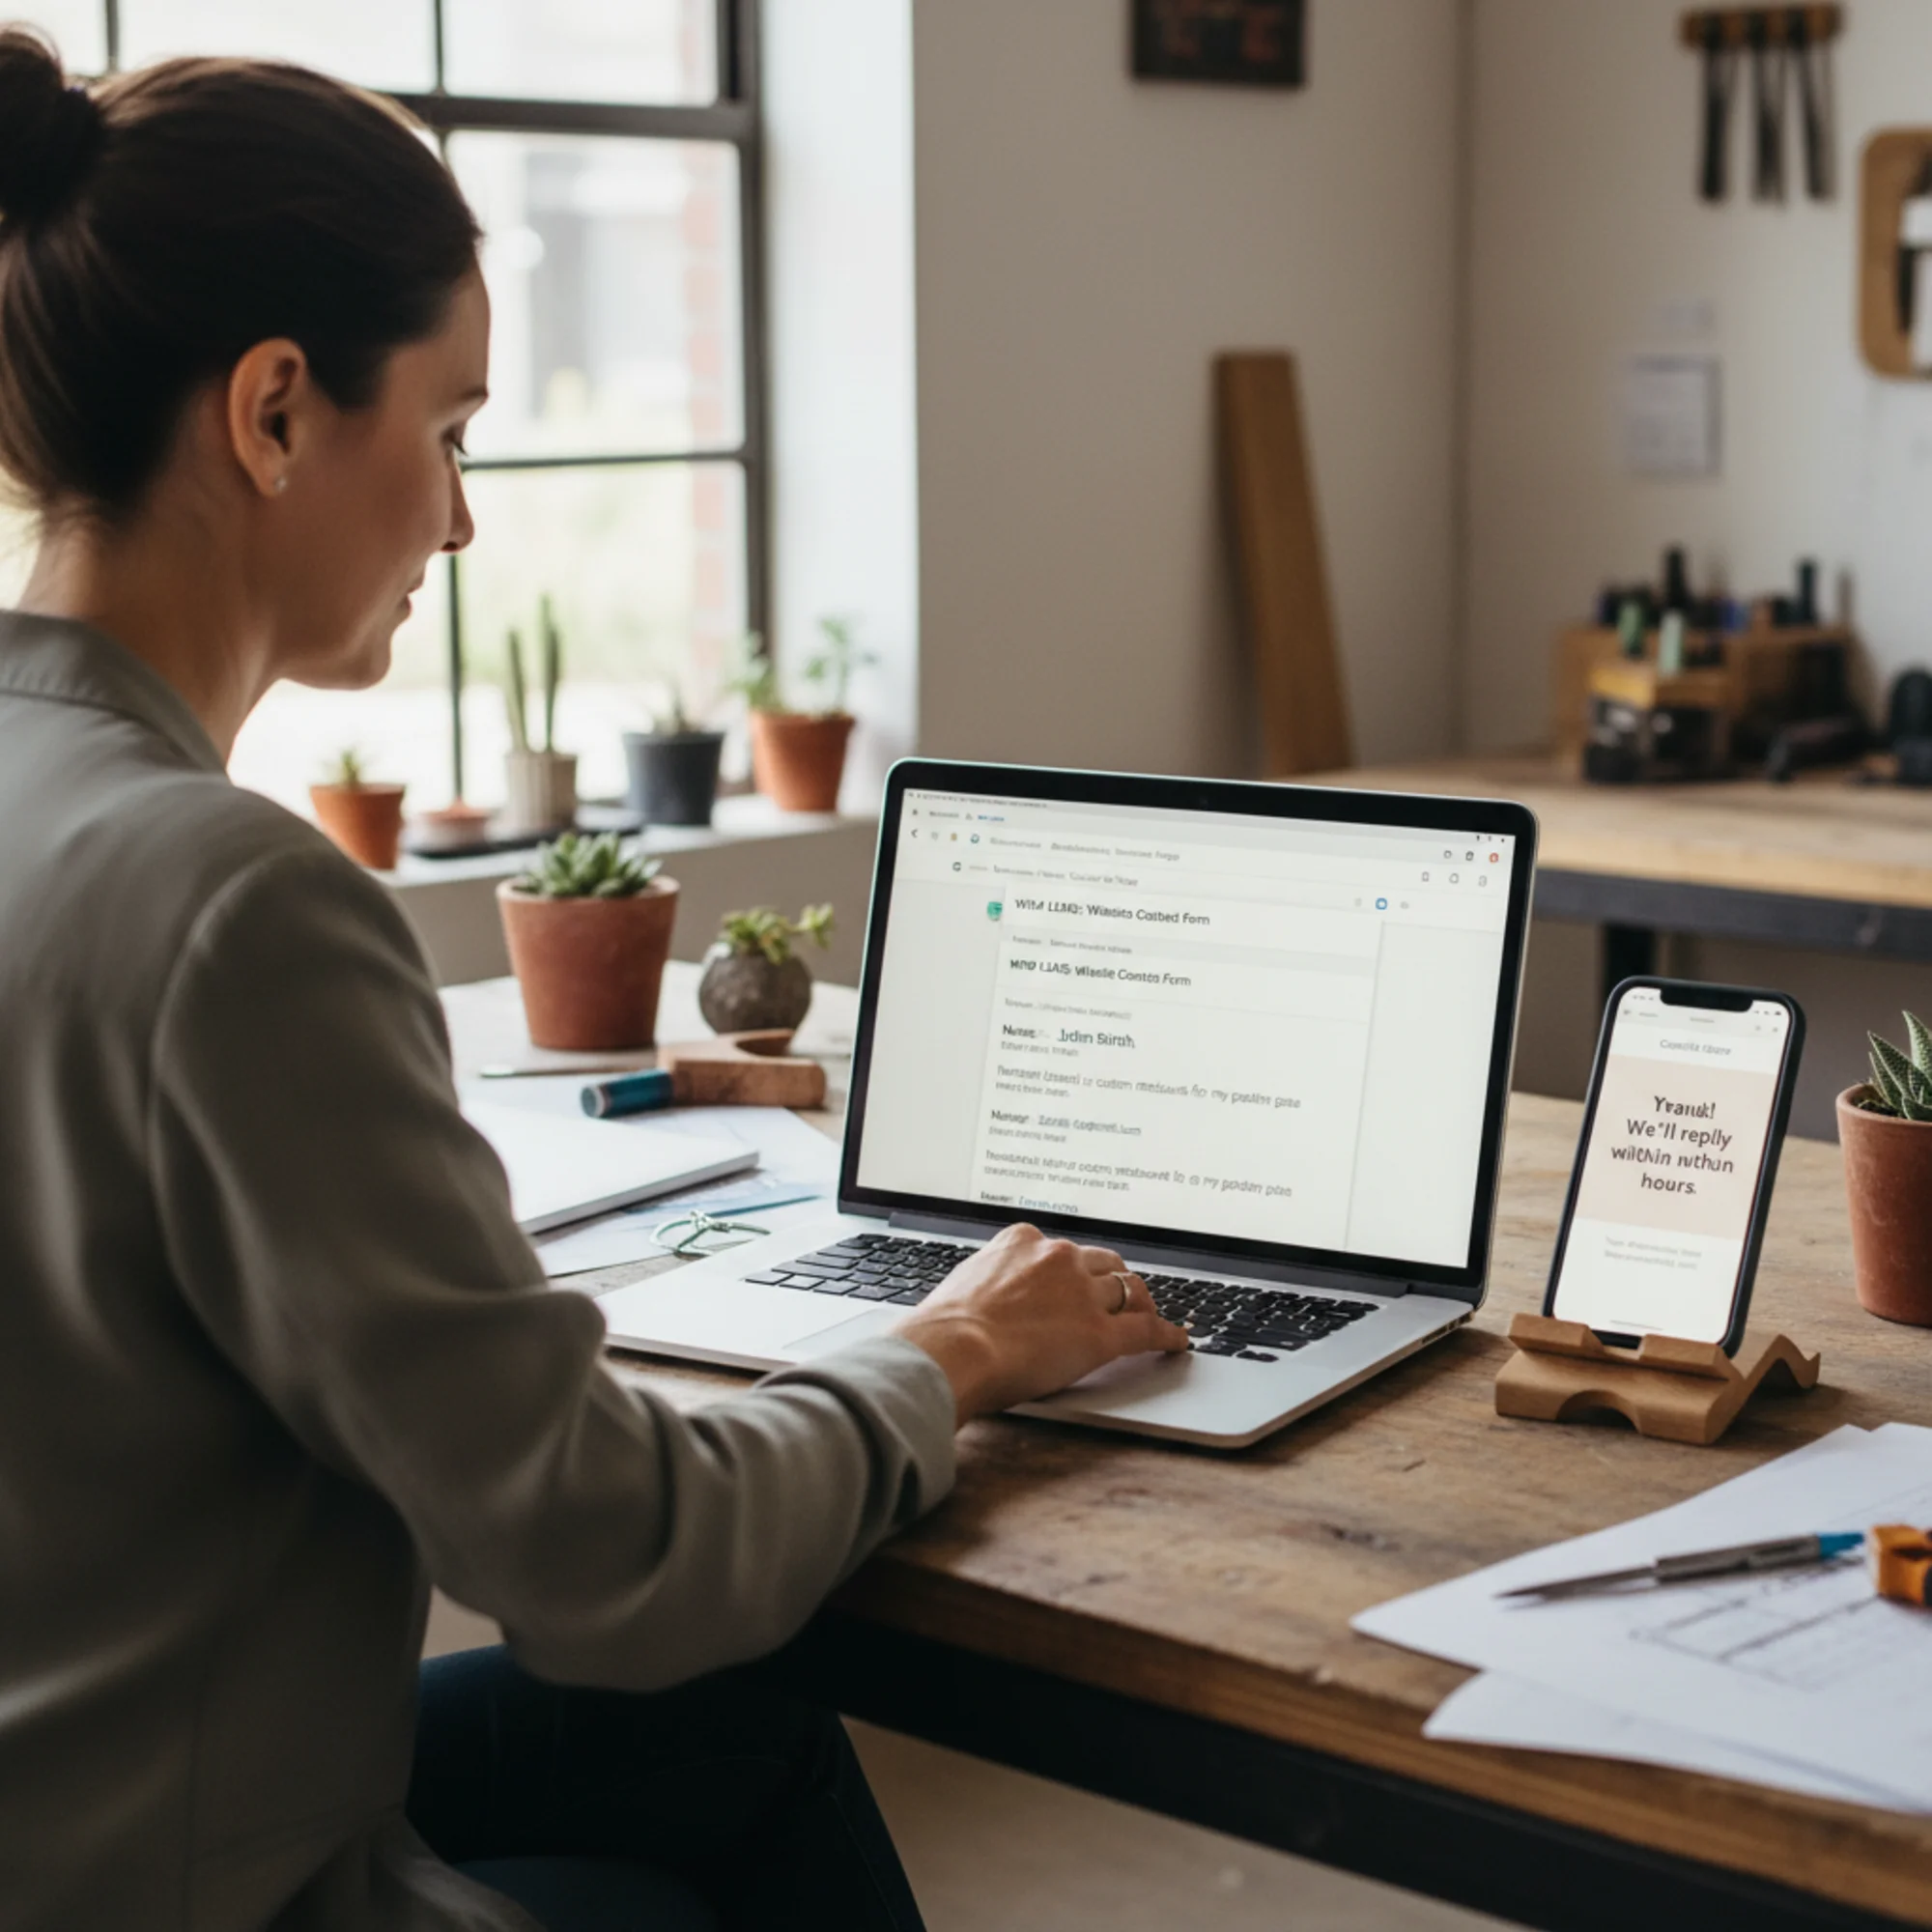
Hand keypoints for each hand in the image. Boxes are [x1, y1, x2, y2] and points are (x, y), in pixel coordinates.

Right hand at [895, 1223, 1189, 1423]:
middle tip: (1119, 1297)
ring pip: (1128, 1291)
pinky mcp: (1099, 1333)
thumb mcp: (964, 1286)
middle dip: (1113, 1281)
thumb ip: (989, 1286)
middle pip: (1103, 1264)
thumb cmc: (943, 1329)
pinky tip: (1176, 1342)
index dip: (1076, 1269)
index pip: (1062, 1250)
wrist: (950, 1349)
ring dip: (1140, 1304)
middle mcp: (1057, 1258)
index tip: (1077, 1278)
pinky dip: (1166, 1335)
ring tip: (1148, 1316)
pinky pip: (1146, 1330)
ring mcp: (1082, 1295)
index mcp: (1021, 1241)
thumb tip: (986, 1304)